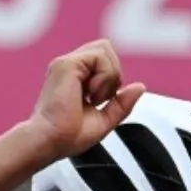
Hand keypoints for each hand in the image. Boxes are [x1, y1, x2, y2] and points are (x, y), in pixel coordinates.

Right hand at [26, 39, 146, 161]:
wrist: (50, 142)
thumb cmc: (68, 137)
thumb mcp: (104, 120)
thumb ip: (121, 103)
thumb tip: (140, 87)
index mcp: (75, 78)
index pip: (103, 61)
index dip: (112, 79)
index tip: (100, 102)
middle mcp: (70, 67)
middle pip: (106, 49)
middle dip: (113, 74)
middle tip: (99, 99)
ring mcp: (66, 63)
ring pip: (105, 49)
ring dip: (109, 76)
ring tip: (94, 98)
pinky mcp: (66, 63)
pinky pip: (100, 56)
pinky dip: (104, 77)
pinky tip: (90, 94)